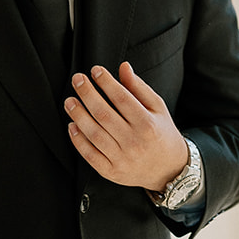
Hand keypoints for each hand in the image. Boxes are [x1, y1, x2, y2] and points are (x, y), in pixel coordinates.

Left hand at [65, 62, 187, 191]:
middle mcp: (134, 142)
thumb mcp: (157, 108)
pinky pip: (90, 155)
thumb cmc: (161, 133)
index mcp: (147, 124)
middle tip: (77, 80)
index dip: (106, 82)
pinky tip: (72, 125)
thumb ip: (139, 87)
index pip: (122, 98)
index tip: (95, 70)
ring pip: (94, 134)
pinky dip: (78, 140)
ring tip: (70, 101)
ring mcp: (122, 159)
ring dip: (78, 115)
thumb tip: (123, 67)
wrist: (168, 169)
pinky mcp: (111, 171)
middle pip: (104, 114)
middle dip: (87, 94)